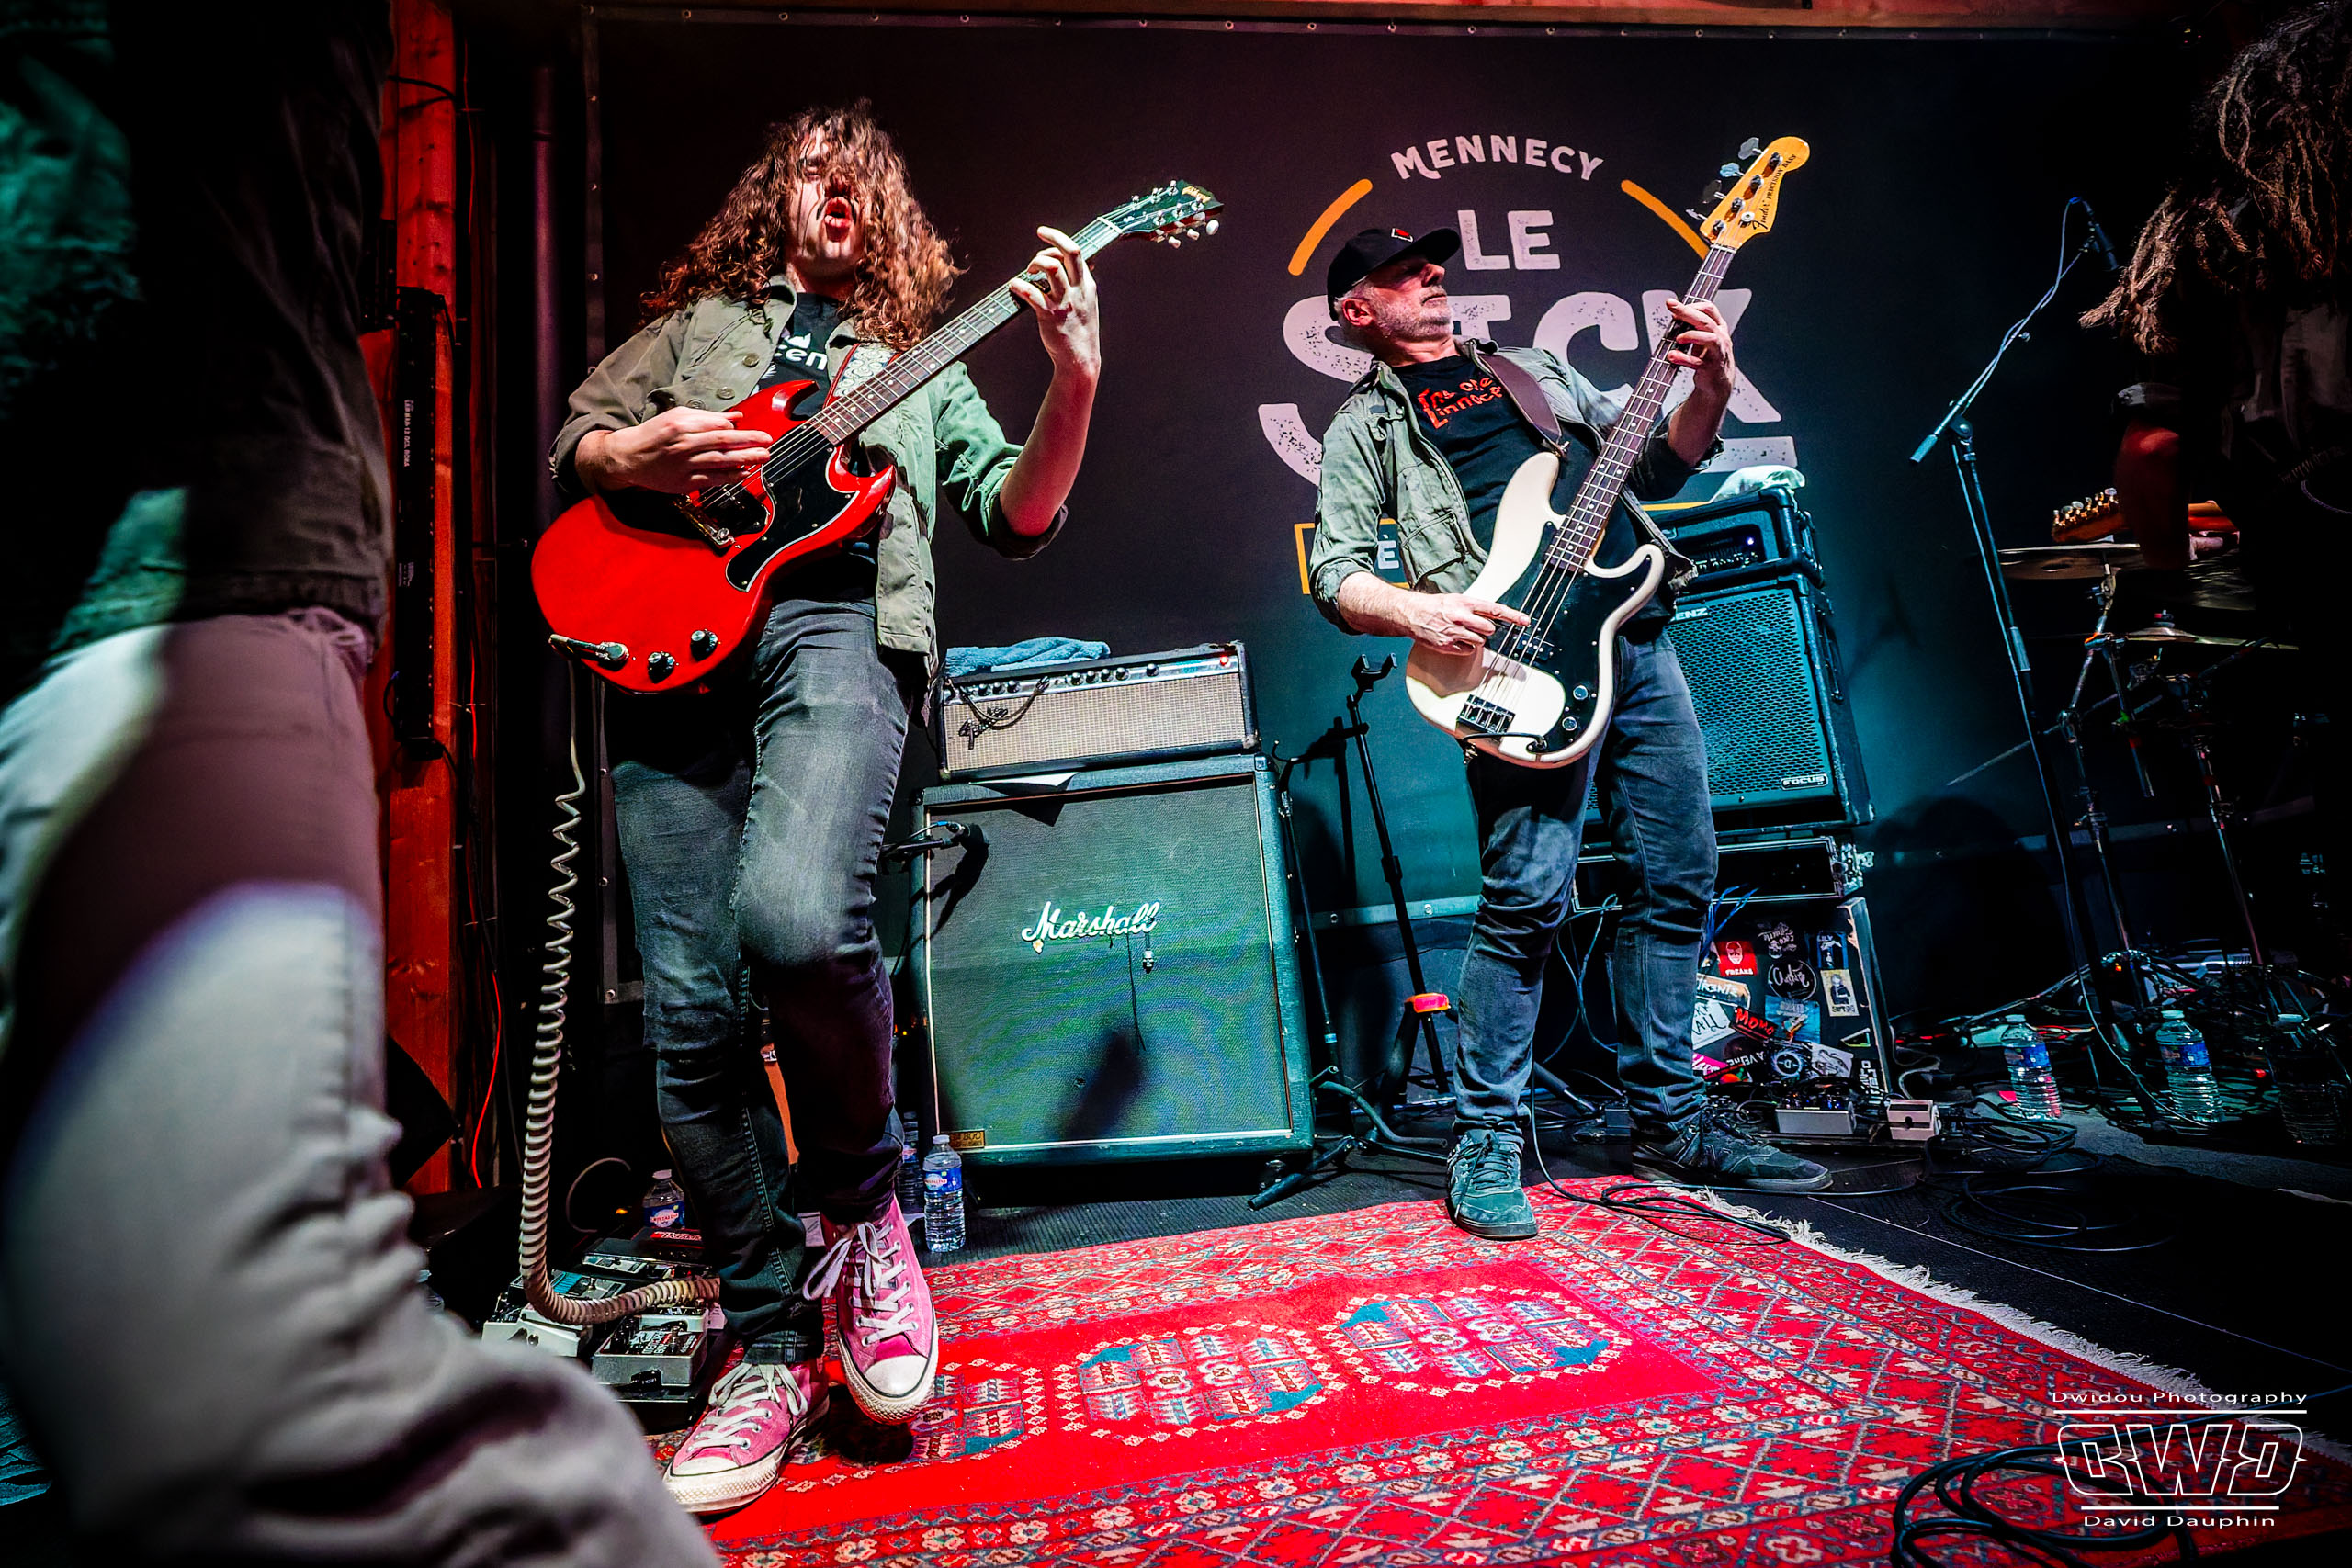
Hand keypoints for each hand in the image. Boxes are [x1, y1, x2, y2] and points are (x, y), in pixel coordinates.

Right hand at [583, 408, 770, 494]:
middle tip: (768, 441)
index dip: (738, 429)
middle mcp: (684, 444)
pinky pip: (712, 479)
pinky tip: (744, 473)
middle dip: (749, 442)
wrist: (628, 457)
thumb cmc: (654, 435)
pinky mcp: (684, 481)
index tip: (755, 431)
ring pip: (720, 461)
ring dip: (745, 459)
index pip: (717, 425)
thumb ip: (707, 417)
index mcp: (682, 425)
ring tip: (763, 457)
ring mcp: (684, 464)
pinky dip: (729, 476)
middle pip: (723, 442)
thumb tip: (735, 417)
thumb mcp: (677, 417)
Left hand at [1009, 226, 1100, 380]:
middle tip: (1039, 235)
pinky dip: (1019, 285)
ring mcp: (1065, 302)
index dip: (1059, 239)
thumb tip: (1067, 268)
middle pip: (1069, 253)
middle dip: (1053, 238)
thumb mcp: (1086, 305)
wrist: (1081, 360)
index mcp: (1087, 286)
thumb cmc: (1079, 333)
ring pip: (1052, 268)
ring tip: (1029, 270)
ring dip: (1036, 262)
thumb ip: (1078, 285)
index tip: (1044, 234)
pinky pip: (1032, 293)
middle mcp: (1078, 291)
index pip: (1077, 253)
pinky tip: (1014, 286)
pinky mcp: (1050, 316)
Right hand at [1402, 593, 1529, 655]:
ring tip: (1462, 632)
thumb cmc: (1433, 606)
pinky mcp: (1448, 645)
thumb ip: (1474, 608)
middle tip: (1476, 626)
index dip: (1513, 616)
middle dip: (1486, 629)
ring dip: (1475, 639)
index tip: (1525, 621)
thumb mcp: (1455, 599)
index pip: (1495, 609)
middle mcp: (1462, 617)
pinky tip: (1455, 639)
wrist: (1411, 613)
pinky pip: (1467, 650)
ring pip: (1479, 641)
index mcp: (1465, 602)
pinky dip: (1465, 647)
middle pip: (1489, 629)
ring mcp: (1455, 632)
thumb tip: (1490, 616)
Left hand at [1663, 297, 1735, 409]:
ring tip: (1678, 338)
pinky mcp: (1710, 368)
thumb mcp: (1703, 339)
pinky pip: (1698, 362)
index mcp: (1718, 328)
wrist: (1718, 384)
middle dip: (1687, 312)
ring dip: (1692, 335)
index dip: (1693, 306)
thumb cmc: (1709, 358)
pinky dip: (1684, 358)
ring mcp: (1717, 353)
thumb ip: (1692, 326)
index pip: (1709, 309)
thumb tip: (1676, 315)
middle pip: (1706, 321)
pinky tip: (1672, 356)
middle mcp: (1720, 338)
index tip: (1676, 307)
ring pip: (1710, 339)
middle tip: (1672, 307)